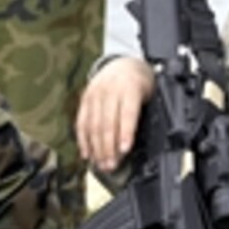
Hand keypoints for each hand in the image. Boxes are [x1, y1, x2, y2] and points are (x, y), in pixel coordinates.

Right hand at [75, 57, 154, 172]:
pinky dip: (83, 140)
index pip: (127, 113)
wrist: (122, 62)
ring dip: (96, 148)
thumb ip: (141, 114)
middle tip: (112, 165)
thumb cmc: (138, 82)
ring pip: (93, 125)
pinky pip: (81, 122)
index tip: (124, 150)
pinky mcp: (85, 99)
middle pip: (107, 123)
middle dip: (109, 148)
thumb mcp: (147, 94)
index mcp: (130, 87)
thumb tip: (136, 142)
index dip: (125, 133)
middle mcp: (110, 90)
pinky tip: (87, 153)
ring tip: (101, 164)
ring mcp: (95, 94)